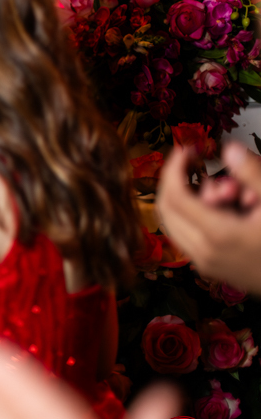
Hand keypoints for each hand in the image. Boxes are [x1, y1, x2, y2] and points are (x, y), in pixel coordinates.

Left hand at [157, 142, 260, 293]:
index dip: (175, 168)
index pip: (175, 196)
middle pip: (167, 209)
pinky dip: (193, 216)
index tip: (186, 150)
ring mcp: (205, 264)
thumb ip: (252, 175)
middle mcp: (204, 253)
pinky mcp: (210, 269)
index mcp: (218, 235)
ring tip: (223, 189)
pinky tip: (222, 206)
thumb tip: (229, 150)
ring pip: (174, 224)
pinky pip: (186, 236)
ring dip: (186, 200)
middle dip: (176, 181)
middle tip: (196, 164)